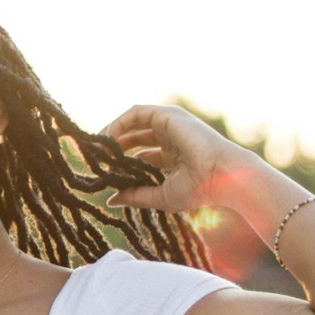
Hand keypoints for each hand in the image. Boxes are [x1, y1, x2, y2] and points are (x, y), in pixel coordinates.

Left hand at [100, 104, 246, 213]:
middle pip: (134, 137)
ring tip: (95, 148)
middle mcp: (171, 138)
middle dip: (112, 146)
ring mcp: (170, 125)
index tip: (102, 171)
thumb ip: (136, 195)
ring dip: (112, 133)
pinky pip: (136, 114)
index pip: (141, 155)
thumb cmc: (200, 189)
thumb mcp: (161, 195)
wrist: (222, 176)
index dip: (120, 161)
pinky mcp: (167, 115)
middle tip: (93, 158)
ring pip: (132, 123)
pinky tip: (106, 138)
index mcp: (173, 157)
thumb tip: (111, 200)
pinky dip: (118, 123)